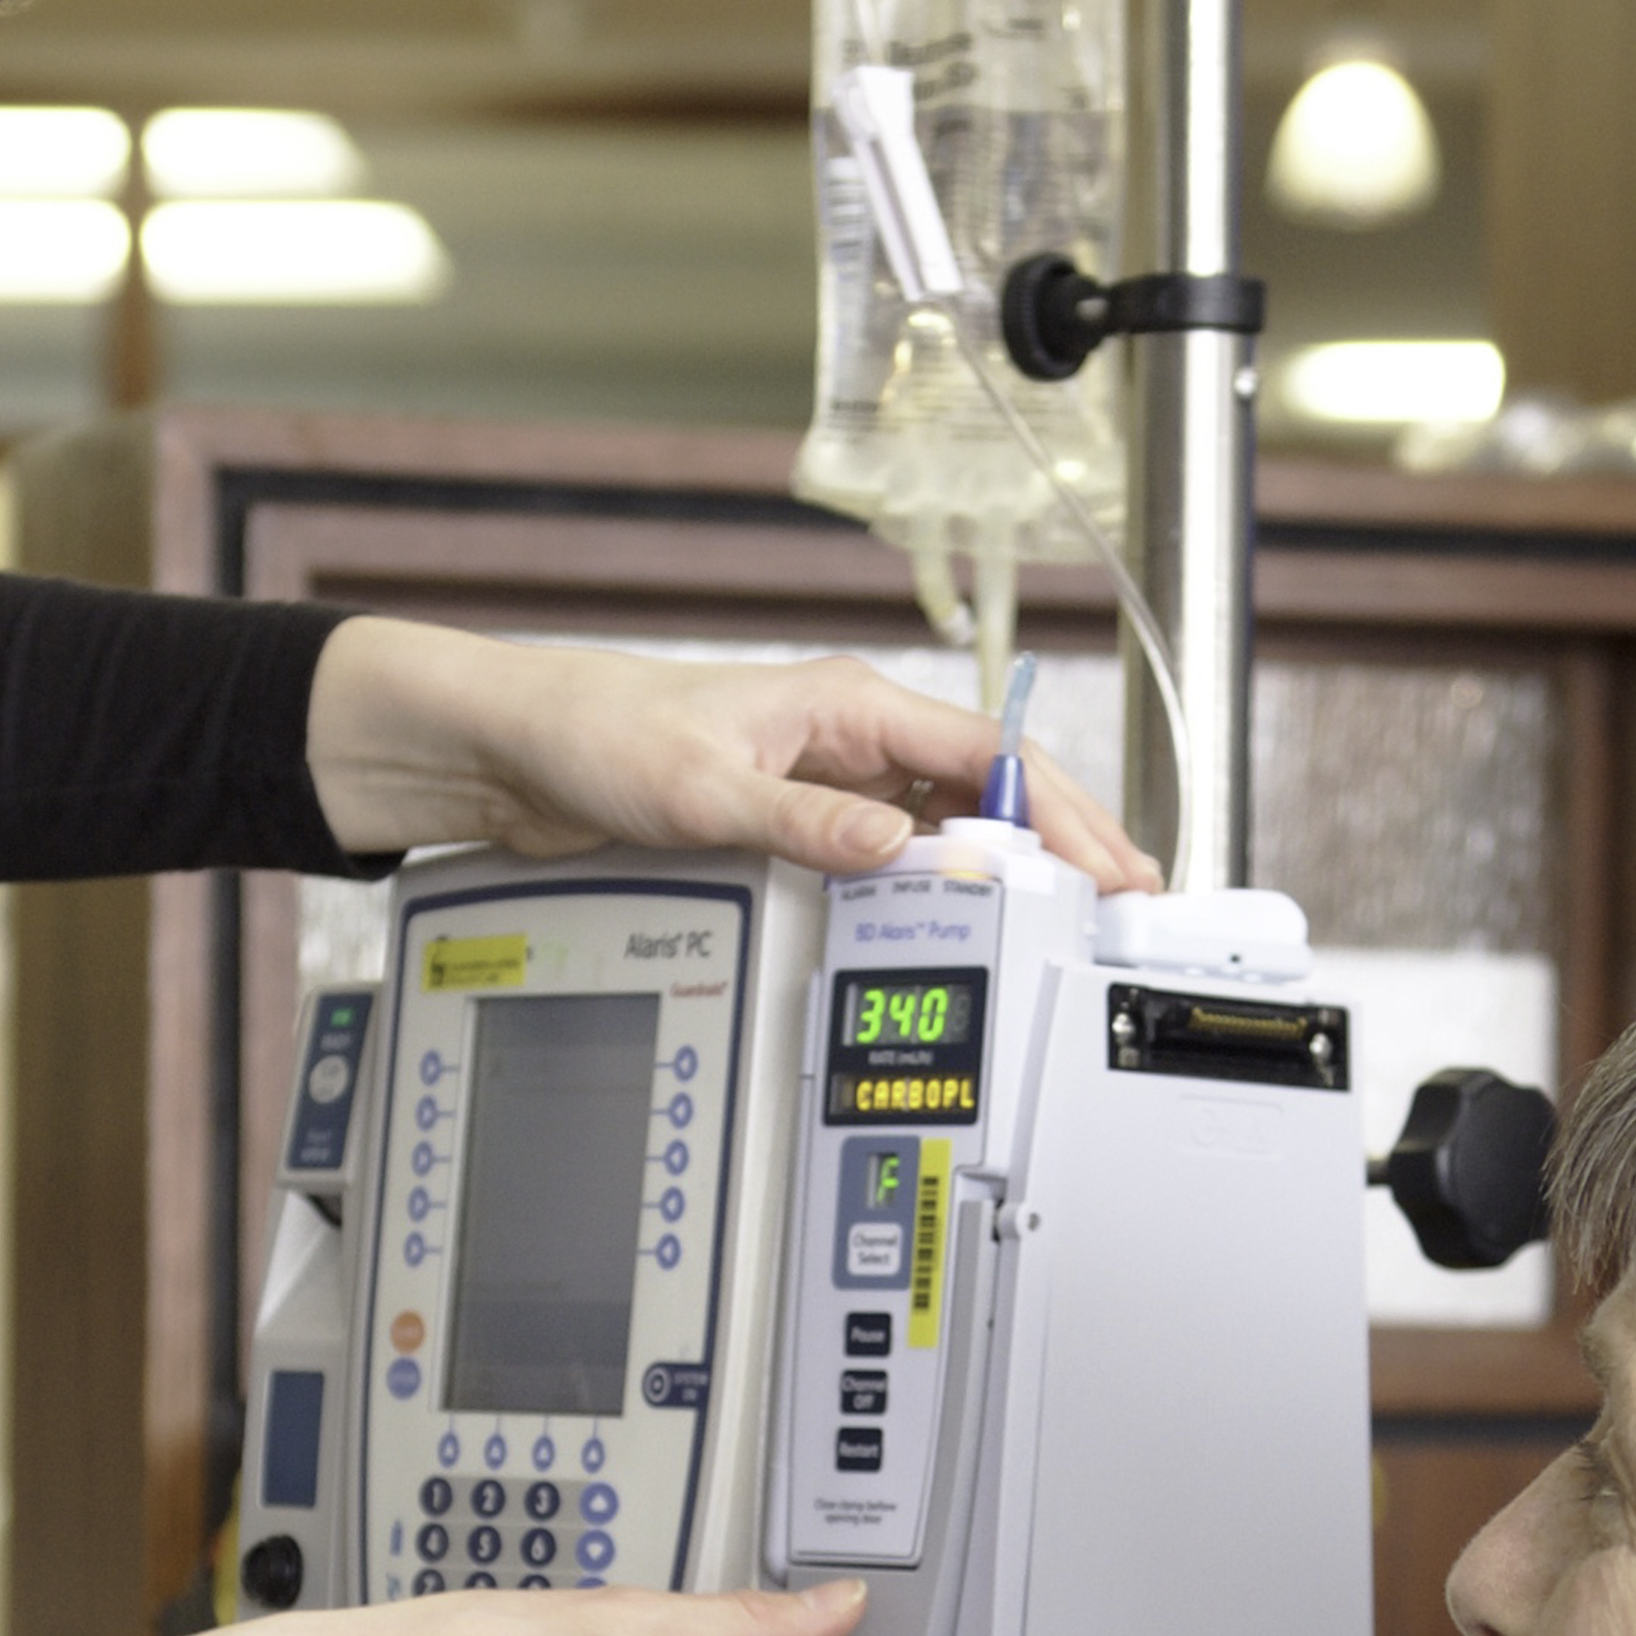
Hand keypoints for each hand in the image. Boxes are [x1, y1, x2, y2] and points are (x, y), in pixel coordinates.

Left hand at [303, 622, 1155, 894]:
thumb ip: (803, 825)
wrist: (518, 749)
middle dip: (1058, 845)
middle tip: (1118, 905)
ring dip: (1001, 871)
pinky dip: (931, 889)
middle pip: (985, 791)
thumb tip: (894, 851)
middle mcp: (847, 739)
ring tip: (1057, 928)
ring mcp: (825, 783)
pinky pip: (888, 856)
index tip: (1110, 865)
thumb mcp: (702, 790)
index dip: (1061, 813)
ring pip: (944, 825)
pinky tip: (954, 929)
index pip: (988, 754)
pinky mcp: (793, 822)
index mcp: (846, 706)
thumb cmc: (597, 735)